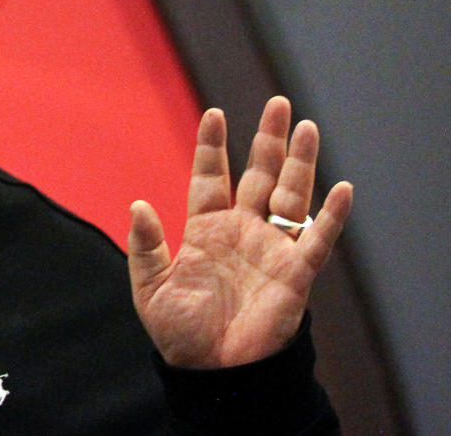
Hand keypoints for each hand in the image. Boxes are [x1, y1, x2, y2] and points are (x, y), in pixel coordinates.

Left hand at [126, 97, 352, 367]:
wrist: (212, 374)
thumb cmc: (180, 333)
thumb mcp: (151, 288)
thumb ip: (145, 247)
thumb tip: (137, 205)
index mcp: (205, 230)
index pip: (210, 177)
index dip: (212, 147)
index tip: (214, 113)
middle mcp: (241, 232)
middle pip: (258, 175)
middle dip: (267, 140)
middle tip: (277, 103)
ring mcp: (270, 250)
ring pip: (289, 197)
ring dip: (300, 163)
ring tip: (307, 127)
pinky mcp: (294, 275)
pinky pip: (316, 241)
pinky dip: (330, 217)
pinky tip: (340, 188)